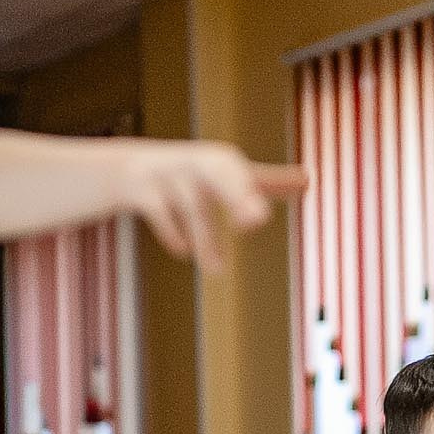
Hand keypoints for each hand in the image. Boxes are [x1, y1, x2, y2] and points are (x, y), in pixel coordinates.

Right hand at [120, 141, 306, 273]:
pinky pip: (158, 209)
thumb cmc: (186, 176)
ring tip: (217, 271)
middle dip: (237, 195)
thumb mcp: (223, 176)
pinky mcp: (141, 189)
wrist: (127, 168)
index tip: (300, 187)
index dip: (270, 183)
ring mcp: (167, 174)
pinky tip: (183, 251)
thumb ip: (264, 181)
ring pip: (191, 206)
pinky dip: (171, 231)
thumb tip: (307, 180)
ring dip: (205, 240)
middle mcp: (195, 163)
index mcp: (218, 162)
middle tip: (258, 220)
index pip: (245, 173)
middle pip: (219, 175)